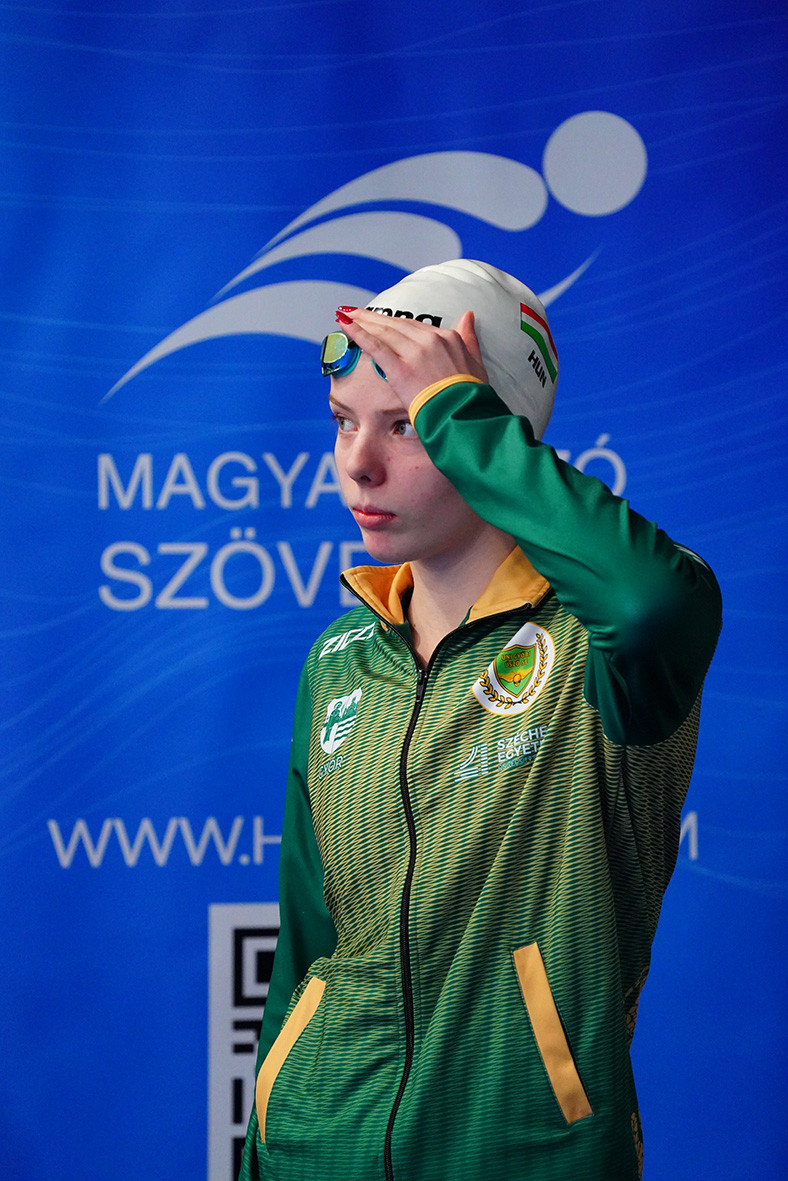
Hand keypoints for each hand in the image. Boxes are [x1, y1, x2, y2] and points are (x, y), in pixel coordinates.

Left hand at [338, 308, 487, 408]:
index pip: (414, 326)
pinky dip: (359, 333)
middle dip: (372, 318)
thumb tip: (468, 315)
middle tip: (353, 311)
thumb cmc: (472, 398)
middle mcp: (430, 340)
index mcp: (447, 338)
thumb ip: (470, 338)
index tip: (380, 320)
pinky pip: (376, 346)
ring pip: (384, 332)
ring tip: (345, 315)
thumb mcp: (476, 364)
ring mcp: (415, 353)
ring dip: (362, 321)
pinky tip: (345, 325)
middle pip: (395, 325)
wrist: (465, 417)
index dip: (393, 323)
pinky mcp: (401, 369)